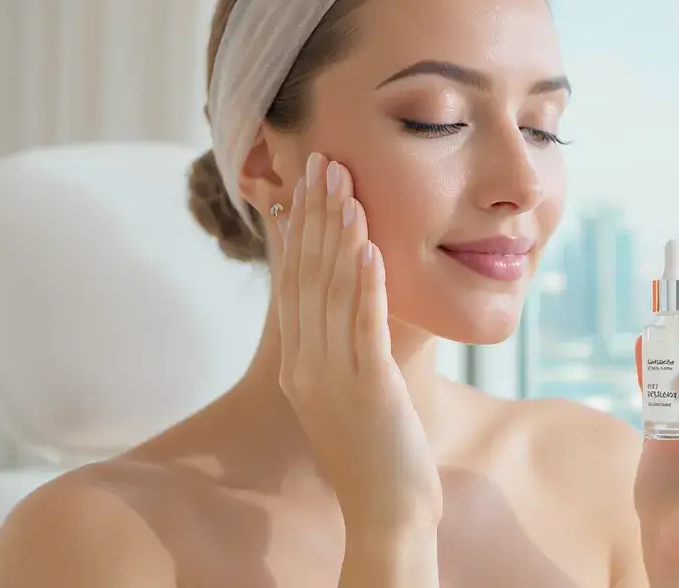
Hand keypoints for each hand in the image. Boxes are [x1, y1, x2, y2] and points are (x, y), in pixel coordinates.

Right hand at [275, 152, 442, 531]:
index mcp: (298, 366)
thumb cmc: (376, 454)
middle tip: (322, 163)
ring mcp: (331, 378)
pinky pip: (363, 327)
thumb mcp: (348, 394)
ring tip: (344, 187)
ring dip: (338, 235)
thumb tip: (347, 309)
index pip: (293, 286)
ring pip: (331, 293)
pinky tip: (369, 246)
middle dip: (315, 217)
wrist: (386, 515)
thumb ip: (340, 351)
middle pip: (306, 277)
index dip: (298, 232)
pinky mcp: (367, 389)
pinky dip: (364, 283)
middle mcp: (306, 367)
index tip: (301, 186)